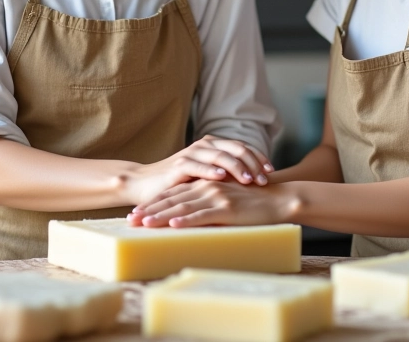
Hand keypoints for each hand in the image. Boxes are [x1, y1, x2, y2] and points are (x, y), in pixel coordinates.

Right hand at [126, 135, 273, 205]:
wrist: (145, 183)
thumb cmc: (179, 183)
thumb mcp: (206, 178)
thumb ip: (225, 176)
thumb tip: (254, 185)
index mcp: (214, 146)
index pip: (242, 148)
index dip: (259, 158)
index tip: (272, 172)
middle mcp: (205, 146)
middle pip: (236, 149)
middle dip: (253, 163)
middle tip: (266, 179)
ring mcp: (192, 154)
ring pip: (220, 155)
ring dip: (237, 167)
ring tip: (251, 180)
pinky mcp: (178, 166)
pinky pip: (198, 165)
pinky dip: (211, 170)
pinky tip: (222, 178)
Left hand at [128, 178, 296, 227]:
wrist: (278, 198)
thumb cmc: (253, 202)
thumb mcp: (225, 199)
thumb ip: (207, 204)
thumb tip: (189, 218)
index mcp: (205, 184)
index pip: (173, 194)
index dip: (154, 203)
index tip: (136, 214)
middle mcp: (207, 187)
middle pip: (172, 199)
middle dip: (149, 209)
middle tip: (130, 220)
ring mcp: (216, 196)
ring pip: (182, 207)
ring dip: (160, 216)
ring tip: (143, 224)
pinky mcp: (227, 208)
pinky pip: (202, 215)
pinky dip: (186, 220)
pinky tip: (173, 224)